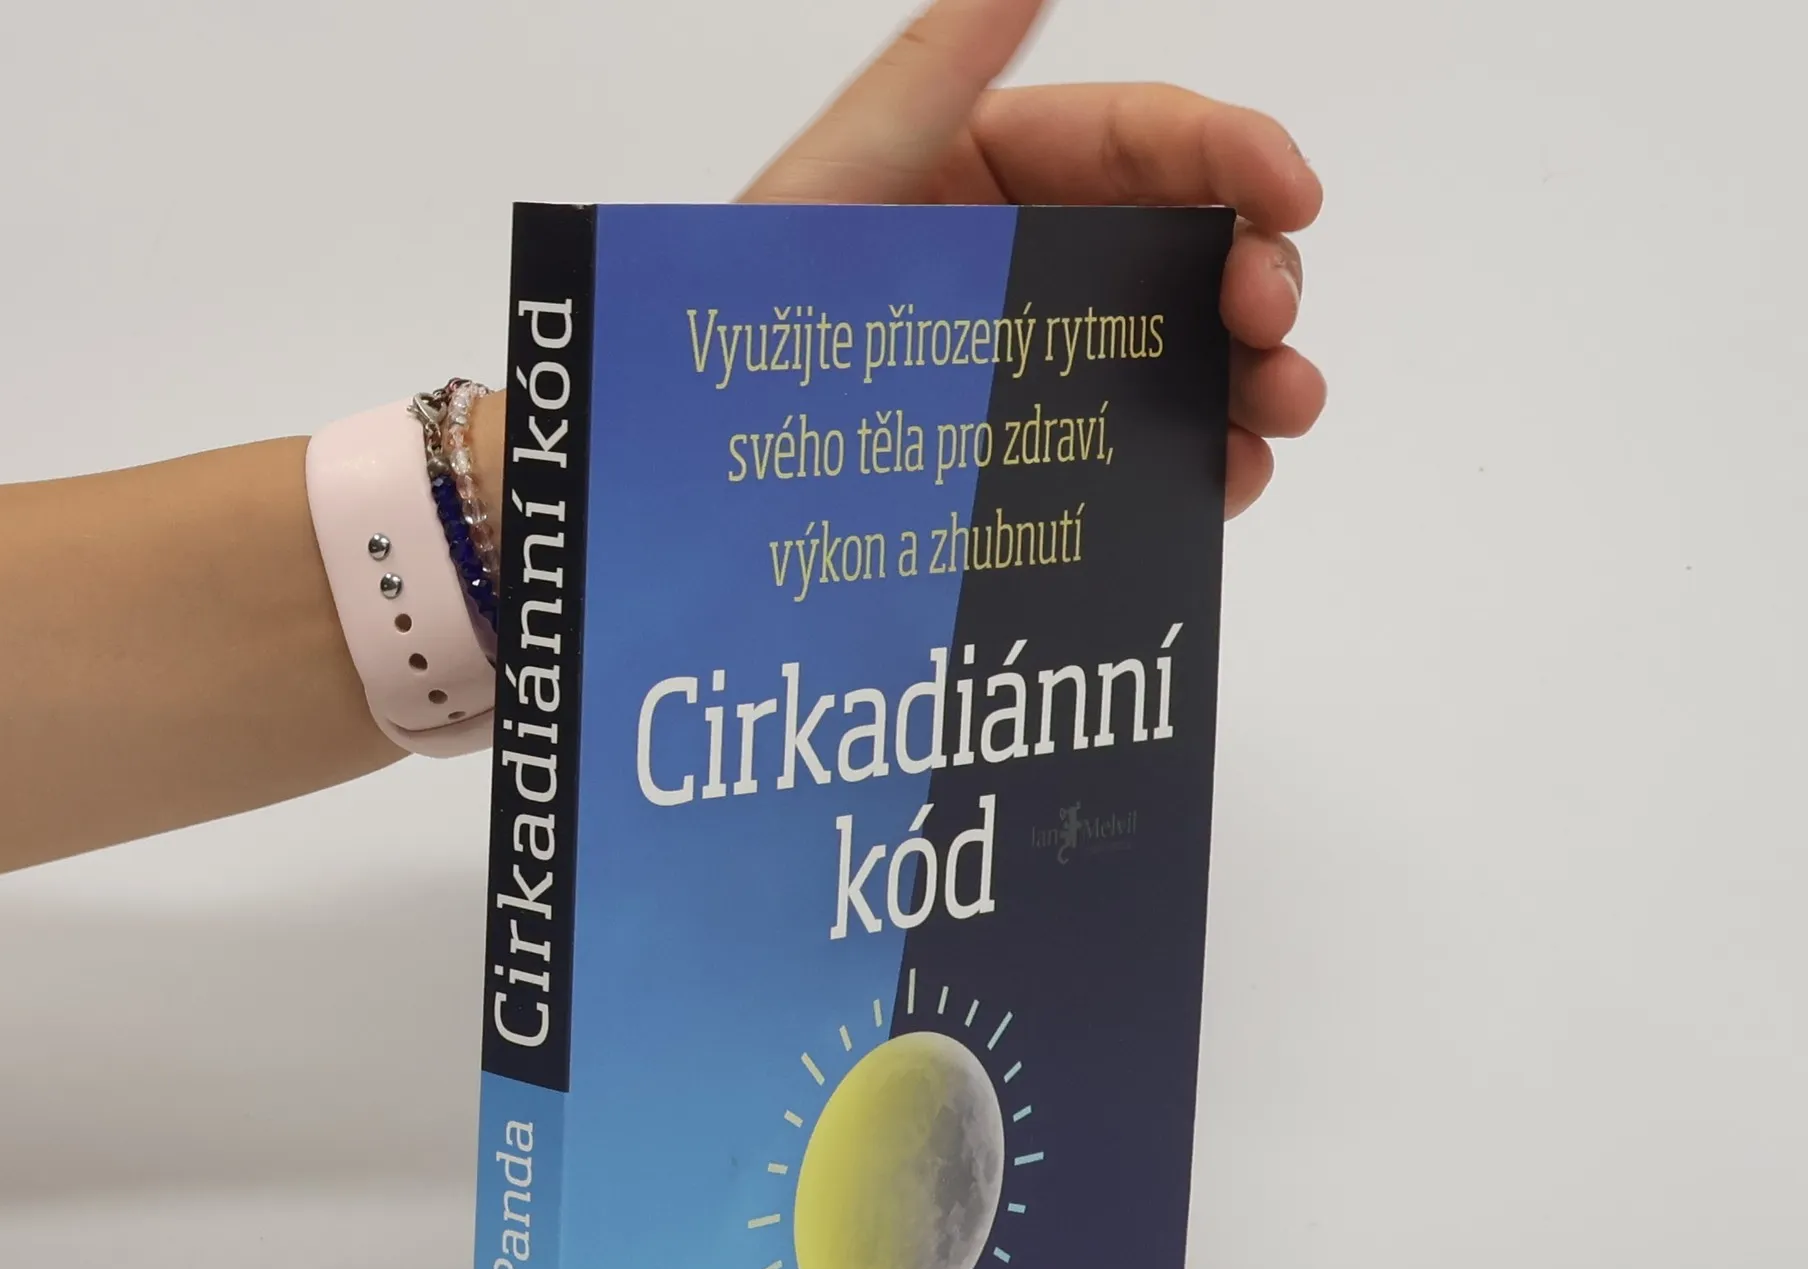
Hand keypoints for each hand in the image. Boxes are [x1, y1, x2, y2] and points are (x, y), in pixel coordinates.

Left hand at [742, 0, 1323, 517]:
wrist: (691, 462)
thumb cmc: (737, 313)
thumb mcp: (835, 184)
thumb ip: (934, 77)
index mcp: (997, 170)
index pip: (1147, 141)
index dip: (1237, 155)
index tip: (1293, 195)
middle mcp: (1032, 260)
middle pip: (1190, 247)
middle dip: (1258, 276)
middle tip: (1273, 331)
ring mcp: (1038, 362)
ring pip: (1182, 351)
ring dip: (1253, 375)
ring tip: (1277, 413)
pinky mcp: (1030, 453)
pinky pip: (1139, 447)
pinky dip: (1198, 460)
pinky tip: (1226, 475)